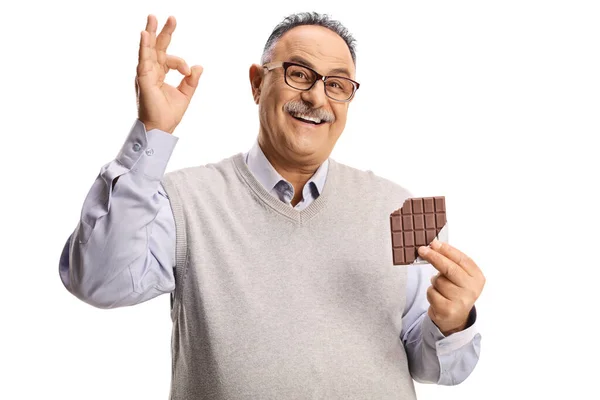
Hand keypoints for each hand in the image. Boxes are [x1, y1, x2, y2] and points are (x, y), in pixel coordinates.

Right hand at [136, 15, 203, 133]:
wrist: (161, 129)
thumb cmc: (169, 114)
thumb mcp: (185, 94)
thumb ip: (191, 80)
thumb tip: (199, 67)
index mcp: (159, 74)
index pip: (171, 59)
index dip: (182, 63)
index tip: (189, 72)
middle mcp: (151, 72)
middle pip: (157, 47)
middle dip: (163, 32)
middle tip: (169, 17)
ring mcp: (145, 74)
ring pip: (148, 50)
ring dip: (150, 33)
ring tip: (152, 18)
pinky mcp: (143, 79)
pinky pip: (143, 60)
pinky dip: (144, 47)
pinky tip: (145, 34)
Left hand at [417, 239, 484, 335]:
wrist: (455, 318)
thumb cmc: (455, 291)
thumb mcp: (460, 276)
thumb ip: (451, 262)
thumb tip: (434, 246)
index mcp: (477, 278)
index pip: (462, 260)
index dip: (447, 250)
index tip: (434, 243)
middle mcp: (472, 290)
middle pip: (449, 268)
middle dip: (434, 257)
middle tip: (422, 250)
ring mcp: (461, 301)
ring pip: (438, 281)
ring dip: (434, 282)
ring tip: (441, 288)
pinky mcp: (448, 310)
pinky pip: (431, 292)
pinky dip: (431, 292)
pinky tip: (438, 298)